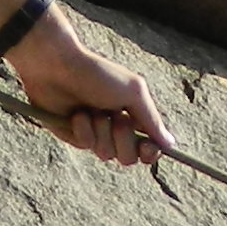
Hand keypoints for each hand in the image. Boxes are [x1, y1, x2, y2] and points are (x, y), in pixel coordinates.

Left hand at [13, 18, 174, 168]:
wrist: (56, 67)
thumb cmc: (98, 74)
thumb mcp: (133, 92)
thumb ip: (152, 120)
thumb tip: (170, 144)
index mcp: (134, 116)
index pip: (149, 147)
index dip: (150, 152)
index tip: (147, 148)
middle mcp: (116, 128)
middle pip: (129, 158)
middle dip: (123, 139)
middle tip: (116, 118)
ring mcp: (95, 134)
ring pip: (107, 154)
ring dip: (101, 131)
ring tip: (92, 110)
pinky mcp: (74, 135)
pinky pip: (86, 146)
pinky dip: (83, 129)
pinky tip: (76, 114)